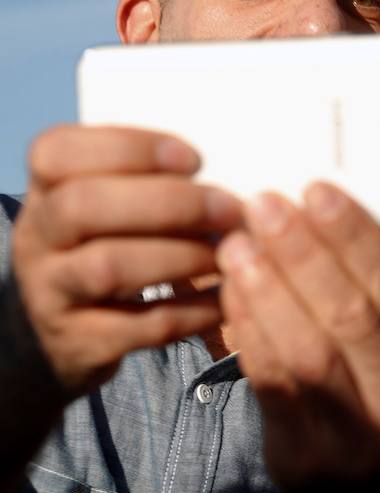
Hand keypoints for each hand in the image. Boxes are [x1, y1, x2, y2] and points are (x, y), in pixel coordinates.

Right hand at [12, 125, 241, 396]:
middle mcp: (36, 238)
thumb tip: (228, 178)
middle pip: (83, 206)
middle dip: (169, 203)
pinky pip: (141, 327)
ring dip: (182, 257)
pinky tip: (227, 297)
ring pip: (108, 267)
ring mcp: (51, 295)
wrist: (62, 333)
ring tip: (228, 254)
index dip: (129, 148)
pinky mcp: (81, 344)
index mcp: (45, 190)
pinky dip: (193, 311)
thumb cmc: (109, 246)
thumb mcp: (109, 206)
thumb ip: (151, 182)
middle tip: (229, 209)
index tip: (194, 159)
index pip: (59, 152)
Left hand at [216, 183, 379, 492]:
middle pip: (354, 317)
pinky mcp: (302, 460)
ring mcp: (356, 442)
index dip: (357, 238)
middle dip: (305, 253)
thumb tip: (312, 215)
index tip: (317, 193)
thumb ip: (372, 295)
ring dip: (269, 288)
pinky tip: (231, 292)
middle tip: (266, 207)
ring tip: (239, 244)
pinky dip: (248, 331)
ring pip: (309, 349)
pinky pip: (270, 384)